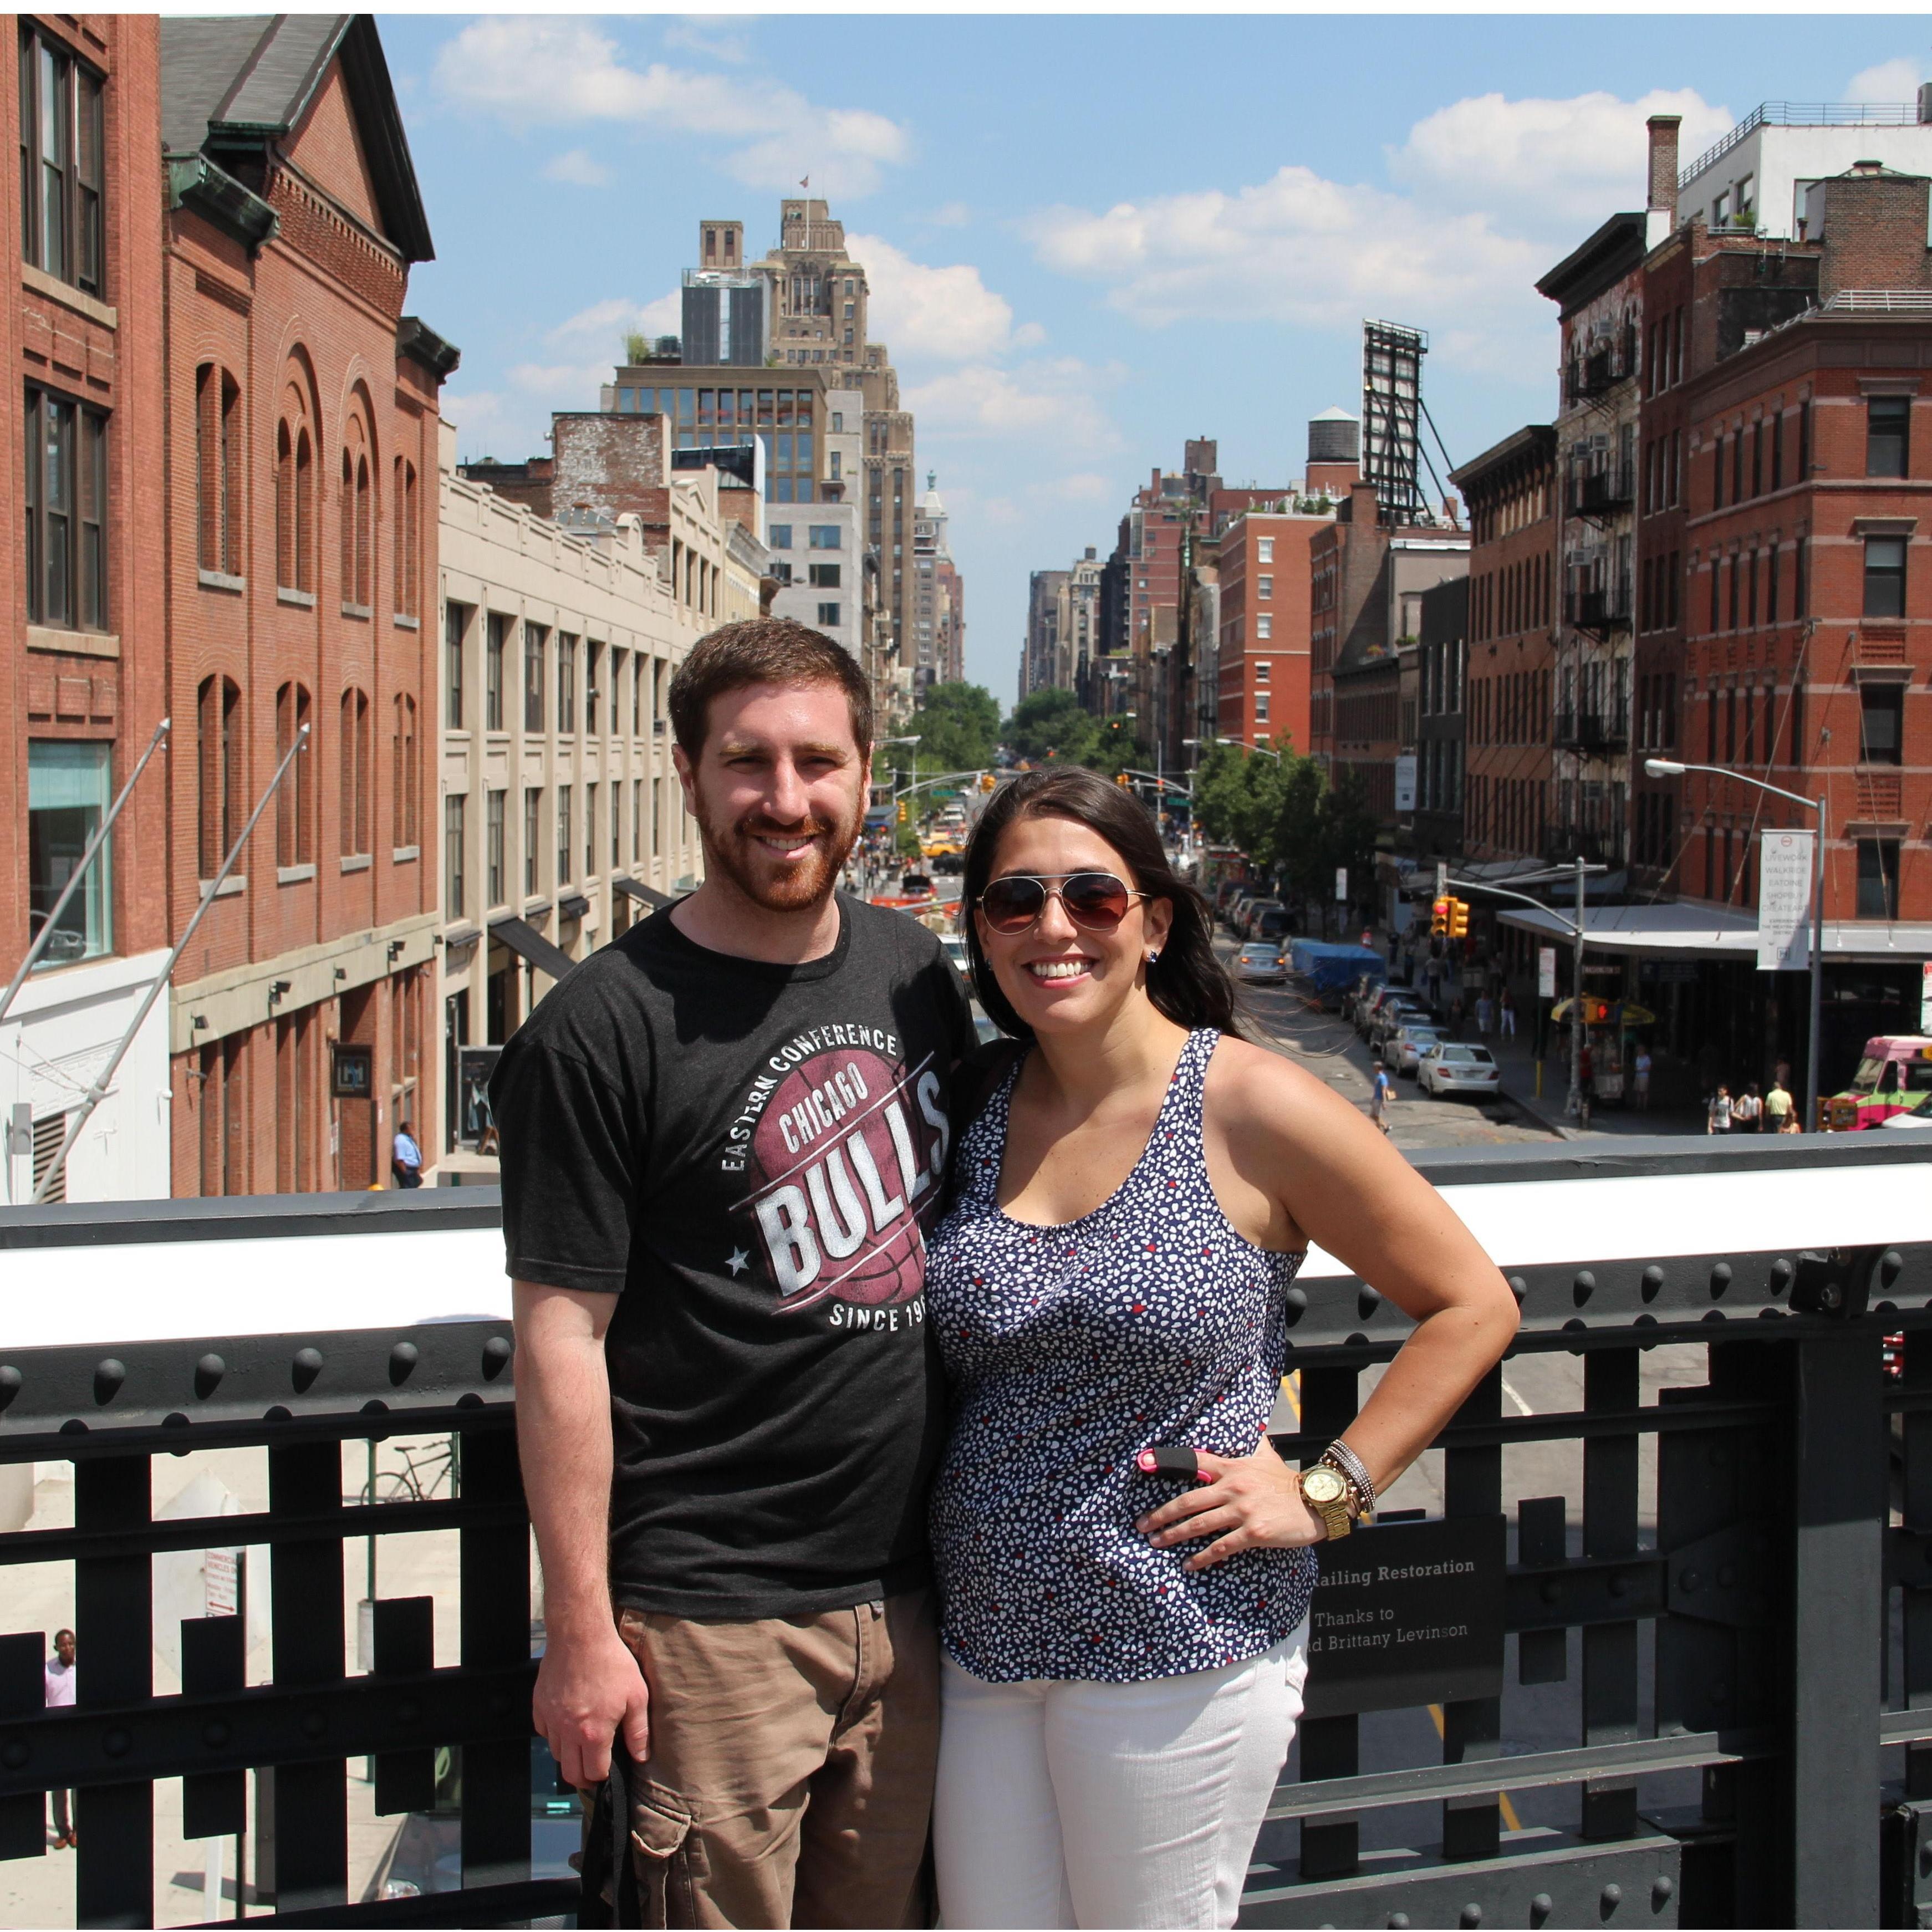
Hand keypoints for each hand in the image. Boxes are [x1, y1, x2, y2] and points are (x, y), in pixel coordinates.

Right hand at [533, 1620, 650, 1788]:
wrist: (580, 1635)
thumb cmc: (611, 1662)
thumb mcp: (636, 1695)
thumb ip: (638, 1731)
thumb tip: (641, 1756)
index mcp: (593, 1733)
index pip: (594, 1773)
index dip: (603, 1776)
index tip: (608, 1769)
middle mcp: (568, 1732)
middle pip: (570, 1773)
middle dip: (583, 1776)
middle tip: (593, 1768)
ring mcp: (550, 1719)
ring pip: (556, 1753)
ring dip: (569, 1755)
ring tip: (582, 1743)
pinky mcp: (539, 1705)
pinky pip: (543, 1732)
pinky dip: (554, 1734)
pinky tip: (567, 1723)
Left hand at [1133, 1433, 1325, 1572]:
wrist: (1316, 1501)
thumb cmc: (1288, 1481)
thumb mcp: (1267, 1457)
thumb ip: (1252, 1446)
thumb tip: (1250, 1431)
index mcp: (1233, 1467)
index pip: (1194, 1461)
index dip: (1167, 1462)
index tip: (1142, 1465)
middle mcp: (1233, 1487)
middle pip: (1188, 1500)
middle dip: (1162, 1514)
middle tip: (1142, 1524)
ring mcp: (1242, 1510)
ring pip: (1199, 1524)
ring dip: (1174, 1534)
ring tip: (1156, 1542)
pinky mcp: (1253, 1532)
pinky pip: (1221, 1547)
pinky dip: (1202, 1557)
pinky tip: (1189, 1563)